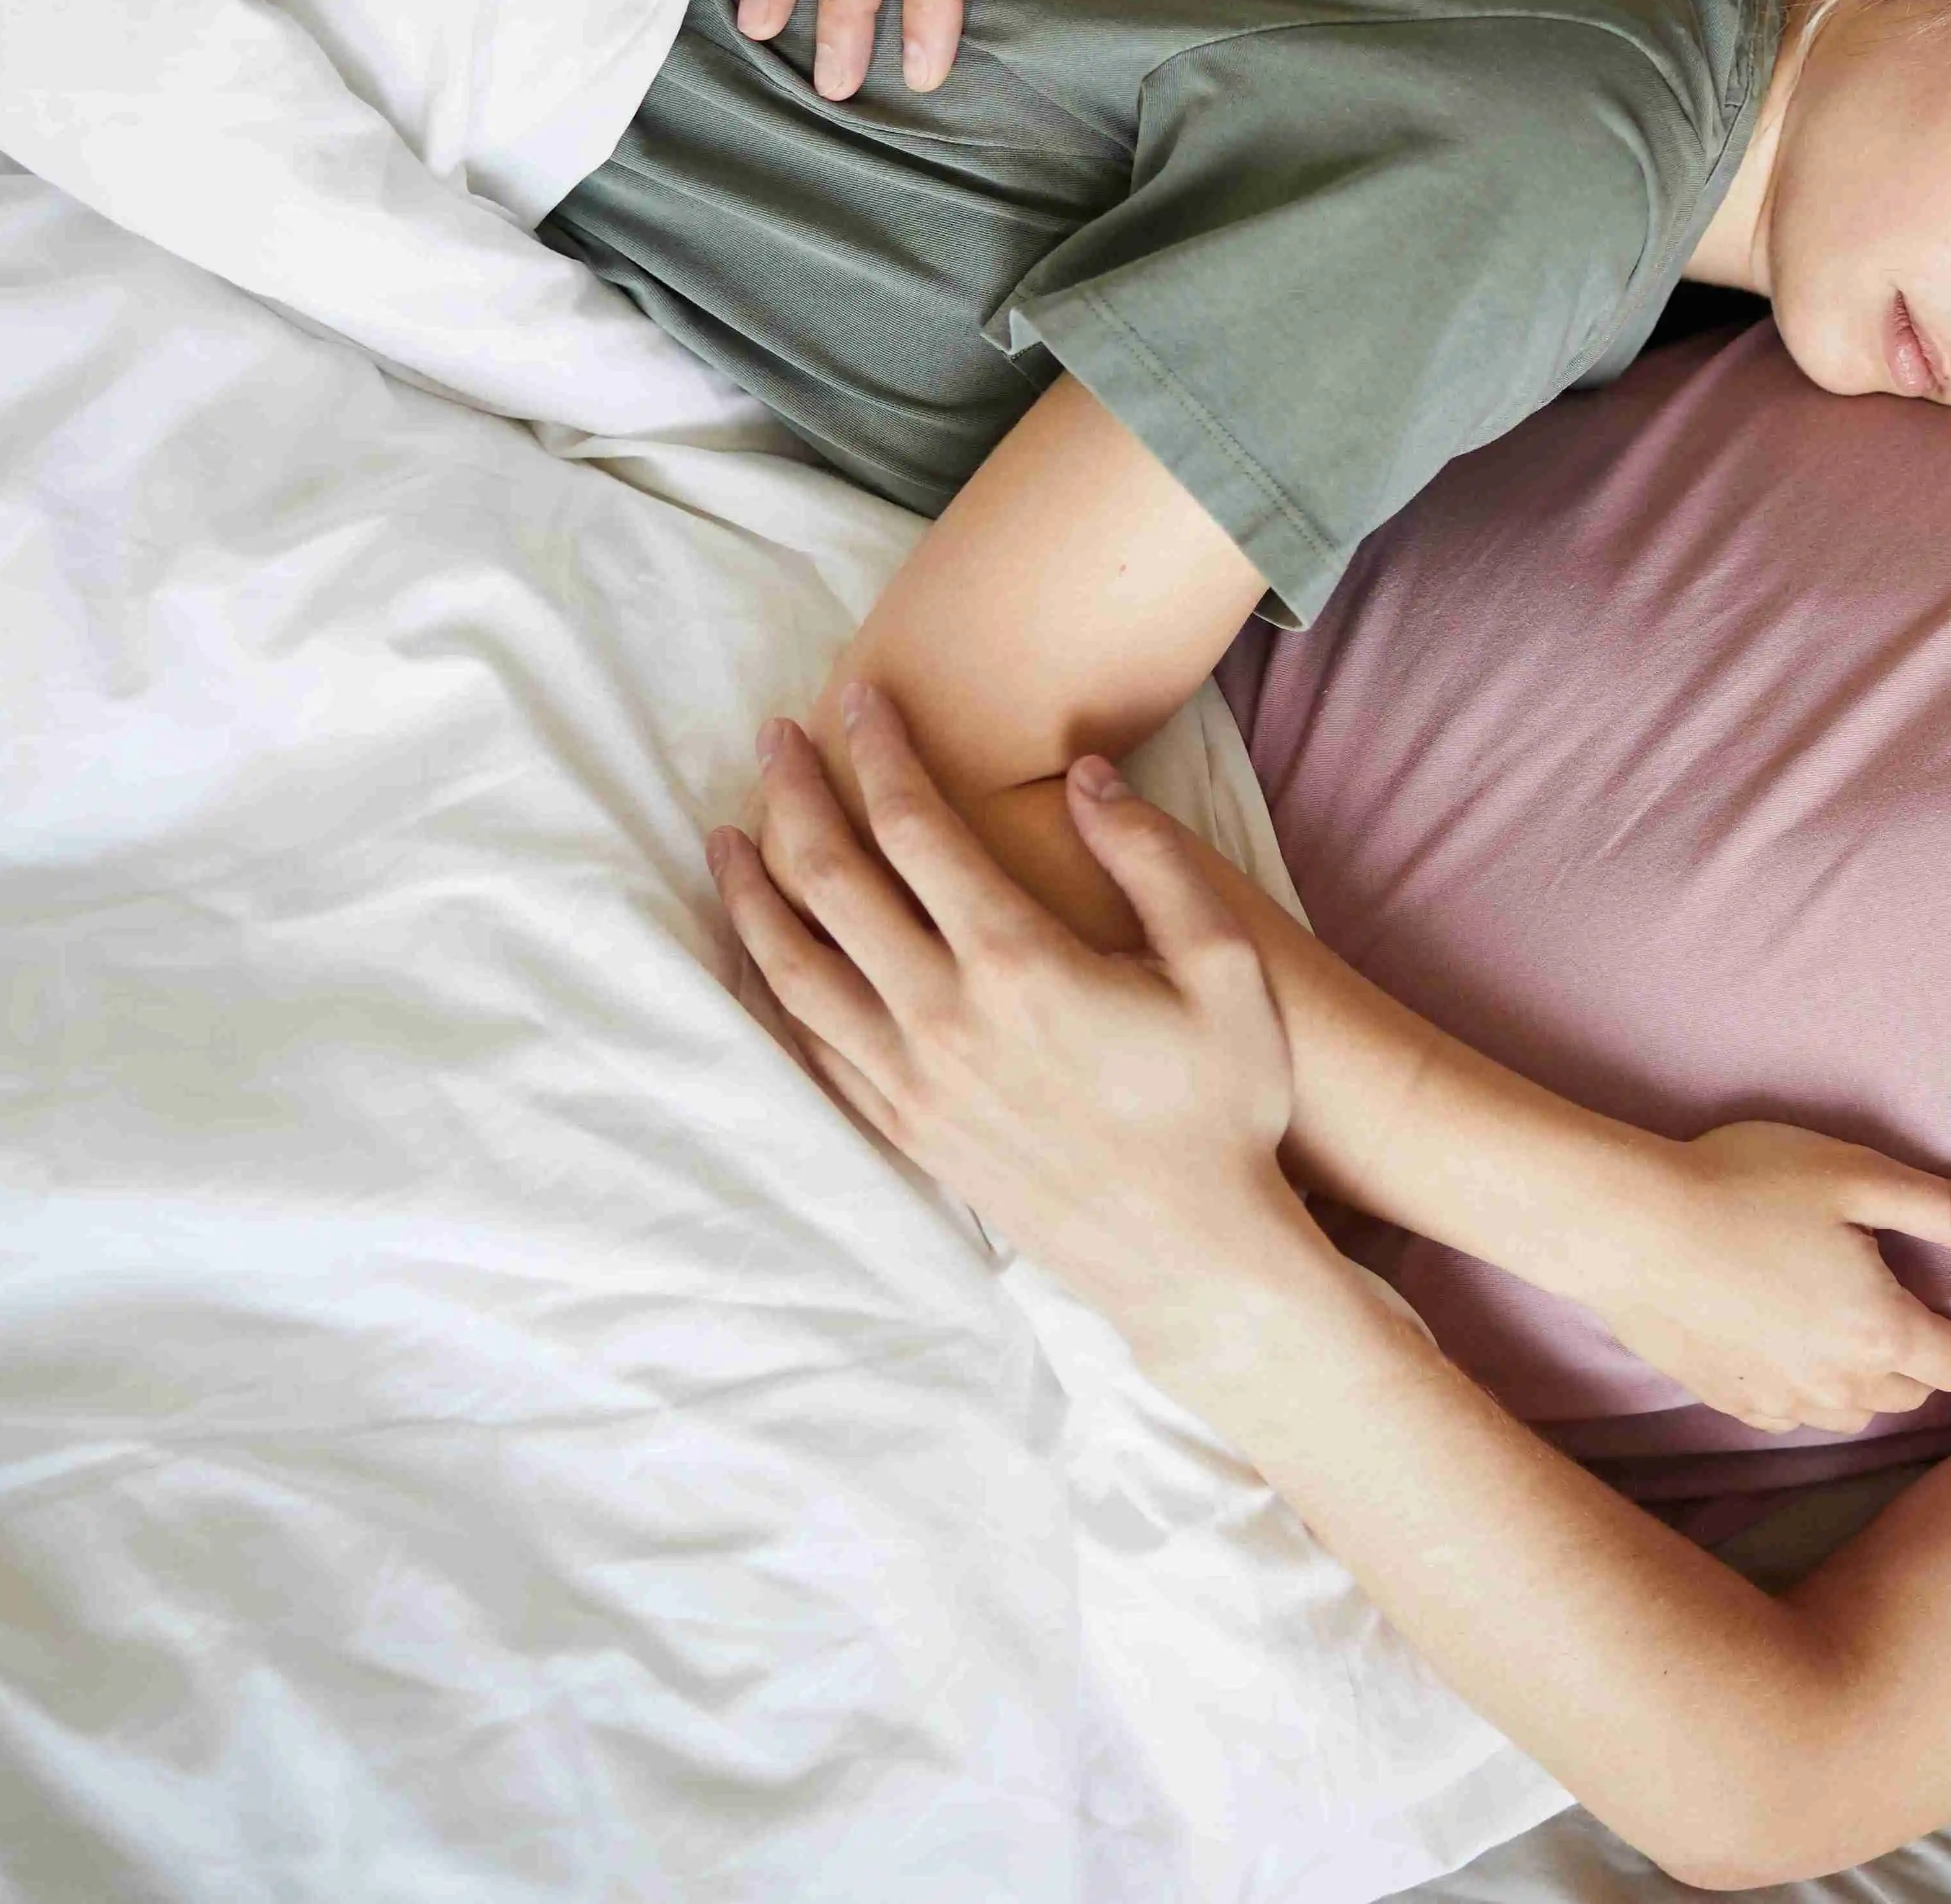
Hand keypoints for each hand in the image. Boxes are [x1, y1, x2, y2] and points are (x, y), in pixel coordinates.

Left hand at [711, 687, 1314, 1343]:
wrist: (1191, 1254)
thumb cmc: (1224, 1106)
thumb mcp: (1223, 967)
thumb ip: (1152, 859)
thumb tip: (1084, 775)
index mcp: (1019, 962)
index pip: (915, 826)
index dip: (880, 749)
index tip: (859, 695)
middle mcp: (944, 1017)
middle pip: (831, 880)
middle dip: (794, 796)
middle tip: (776, 736)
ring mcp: (913, 1081)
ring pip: (794, 967)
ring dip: (752, 890)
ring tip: (726, 835)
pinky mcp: (905, 1130)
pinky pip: (810, 1045)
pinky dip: (772, 986)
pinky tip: (761, 952)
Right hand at [1585, 1122, 1950, 1436]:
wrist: (1626, 1227)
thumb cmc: (1743, 1187)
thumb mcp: (1855, 1175)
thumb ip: (1944, 1207)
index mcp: (1877, 1330)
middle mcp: (1834, 1383)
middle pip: (1907, 1396)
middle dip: (1928, 1366)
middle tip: (1924, 1325)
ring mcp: (1776, 1399)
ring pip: (1851, 1415)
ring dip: (1871, 1386)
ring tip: (1864, 1342)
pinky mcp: (1728, 1398)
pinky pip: (1792, 1416)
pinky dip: (1811, 1395)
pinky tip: (1797, 1356)